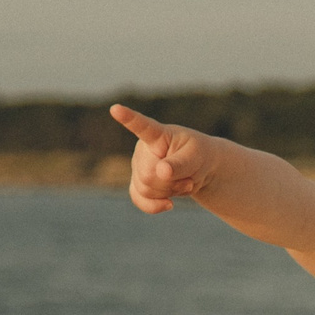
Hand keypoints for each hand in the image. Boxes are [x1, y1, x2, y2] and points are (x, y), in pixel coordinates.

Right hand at [111, 105, 225, 212]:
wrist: (199, 170)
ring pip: (146, 189)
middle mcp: (142, 149)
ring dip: (169, 191)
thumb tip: (160, 172)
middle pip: (148, 174)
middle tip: (187, 177)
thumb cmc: (198, 156)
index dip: (128, 118)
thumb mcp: (197, 156)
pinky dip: (154, 206)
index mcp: (157, 134)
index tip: (115, 108)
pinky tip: (169, 205)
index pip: (142, 126)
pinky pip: (140, 199)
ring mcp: (138, 167)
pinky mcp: (138, 184)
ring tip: (184, 182)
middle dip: (170, 181)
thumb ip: (180, 163)